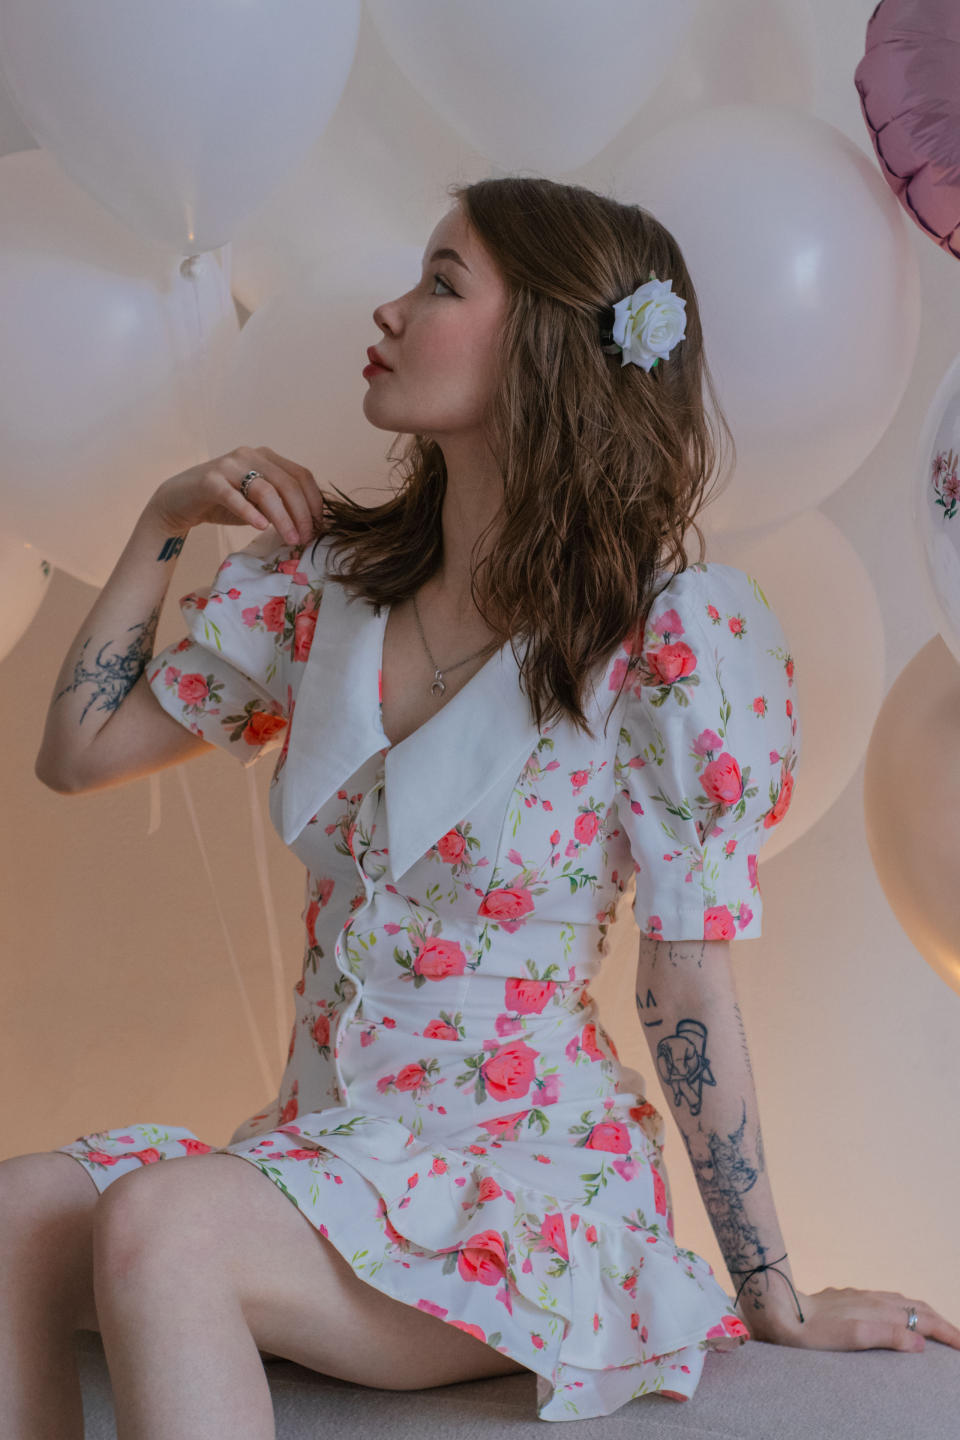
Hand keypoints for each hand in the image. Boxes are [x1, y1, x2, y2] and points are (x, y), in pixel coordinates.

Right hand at [150, 445, 326, 546]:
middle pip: (287, 483)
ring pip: (265, 490)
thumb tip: (309, 525)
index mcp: (267, 456)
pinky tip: (261, 528)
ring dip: (282, 518)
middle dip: (301, 513)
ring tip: (290, 538)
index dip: (314, 501)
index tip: (318, 526)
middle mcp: (250, 455)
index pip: (301, 475)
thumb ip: (280, 505)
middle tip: (306, 538)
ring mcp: (229, 465)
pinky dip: (250, 513)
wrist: (180, 501)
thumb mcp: (258, 503)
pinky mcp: (209, 480)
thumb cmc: (224, 503)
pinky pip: (234, 496)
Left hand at [746, 1285, 959, 1353]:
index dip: (947, 1332)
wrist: (782, 1310)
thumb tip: (921, 1343)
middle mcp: (873, 1298)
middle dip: (941, 1321)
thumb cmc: (814, 1331)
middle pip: (918, 1307)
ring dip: (923, 1313)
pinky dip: (904, 1309)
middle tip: (957, 1339)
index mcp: (880, 1309)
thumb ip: (888, 1336)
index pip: (924, 1319)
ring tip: (935, 1327)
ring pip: (902, 1301)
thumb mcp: (853, 1337)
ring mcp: (861, 1296)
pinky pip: (886, 1300)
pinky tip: (897, 1315)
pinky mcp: (848, 1298)